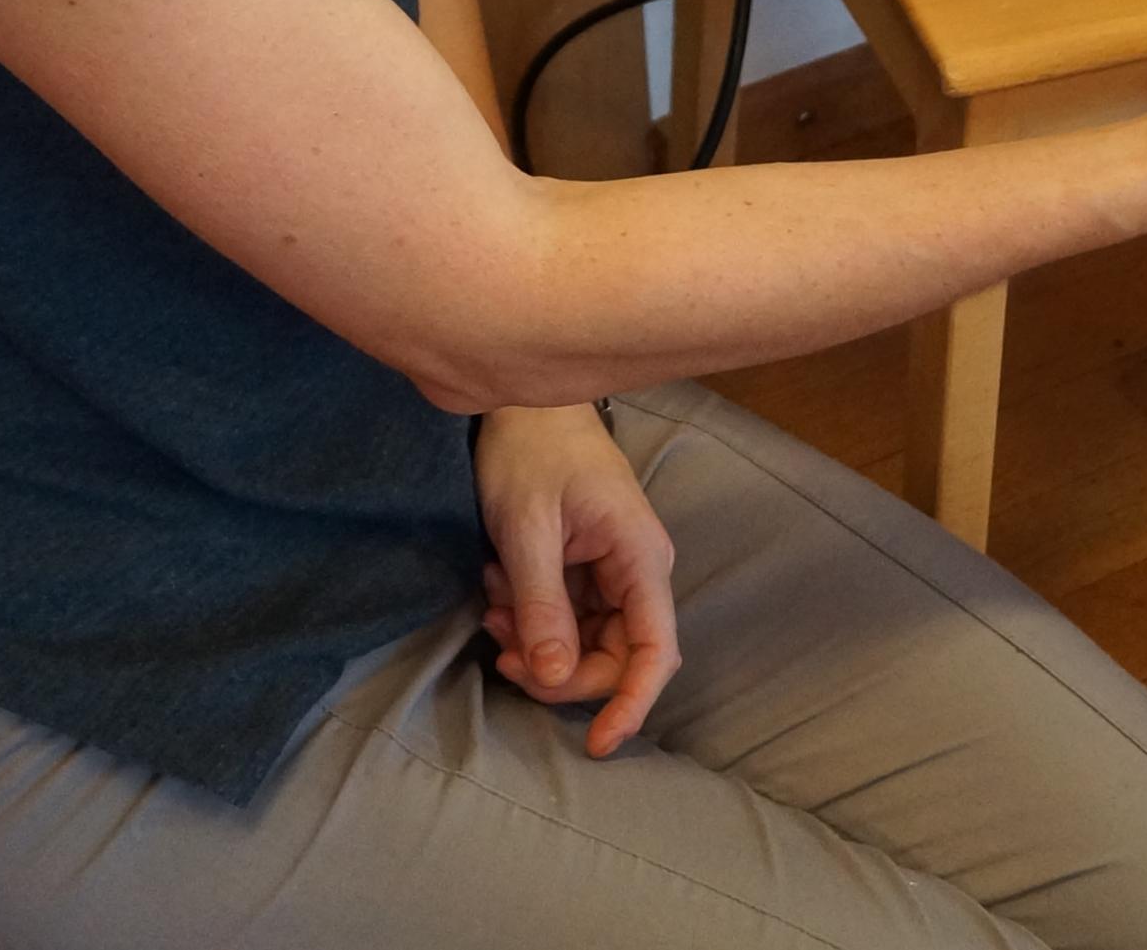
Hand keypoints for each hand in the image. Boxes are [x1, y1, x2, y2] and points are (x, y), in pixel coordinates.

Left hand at [472, 402, 678, 757]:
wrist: (521, 402)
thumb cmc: (530, 451)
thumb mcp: (527, 528)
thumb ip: (542, 605)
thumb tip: (556, 678)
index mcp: (639, 558)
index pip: (654, 651)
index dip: (631, 704)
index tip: (597, 744)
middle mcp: (638, 571)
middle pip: (616, 656)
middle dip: (558, 668)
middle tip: (501, 652)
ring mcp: (614, 572)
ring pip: (586, 643)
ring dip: (537, 642)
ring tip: (492, 604)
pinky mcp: (587, 570)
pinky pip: (567, 619)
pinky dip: (530, 619)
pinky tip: (499, 589)